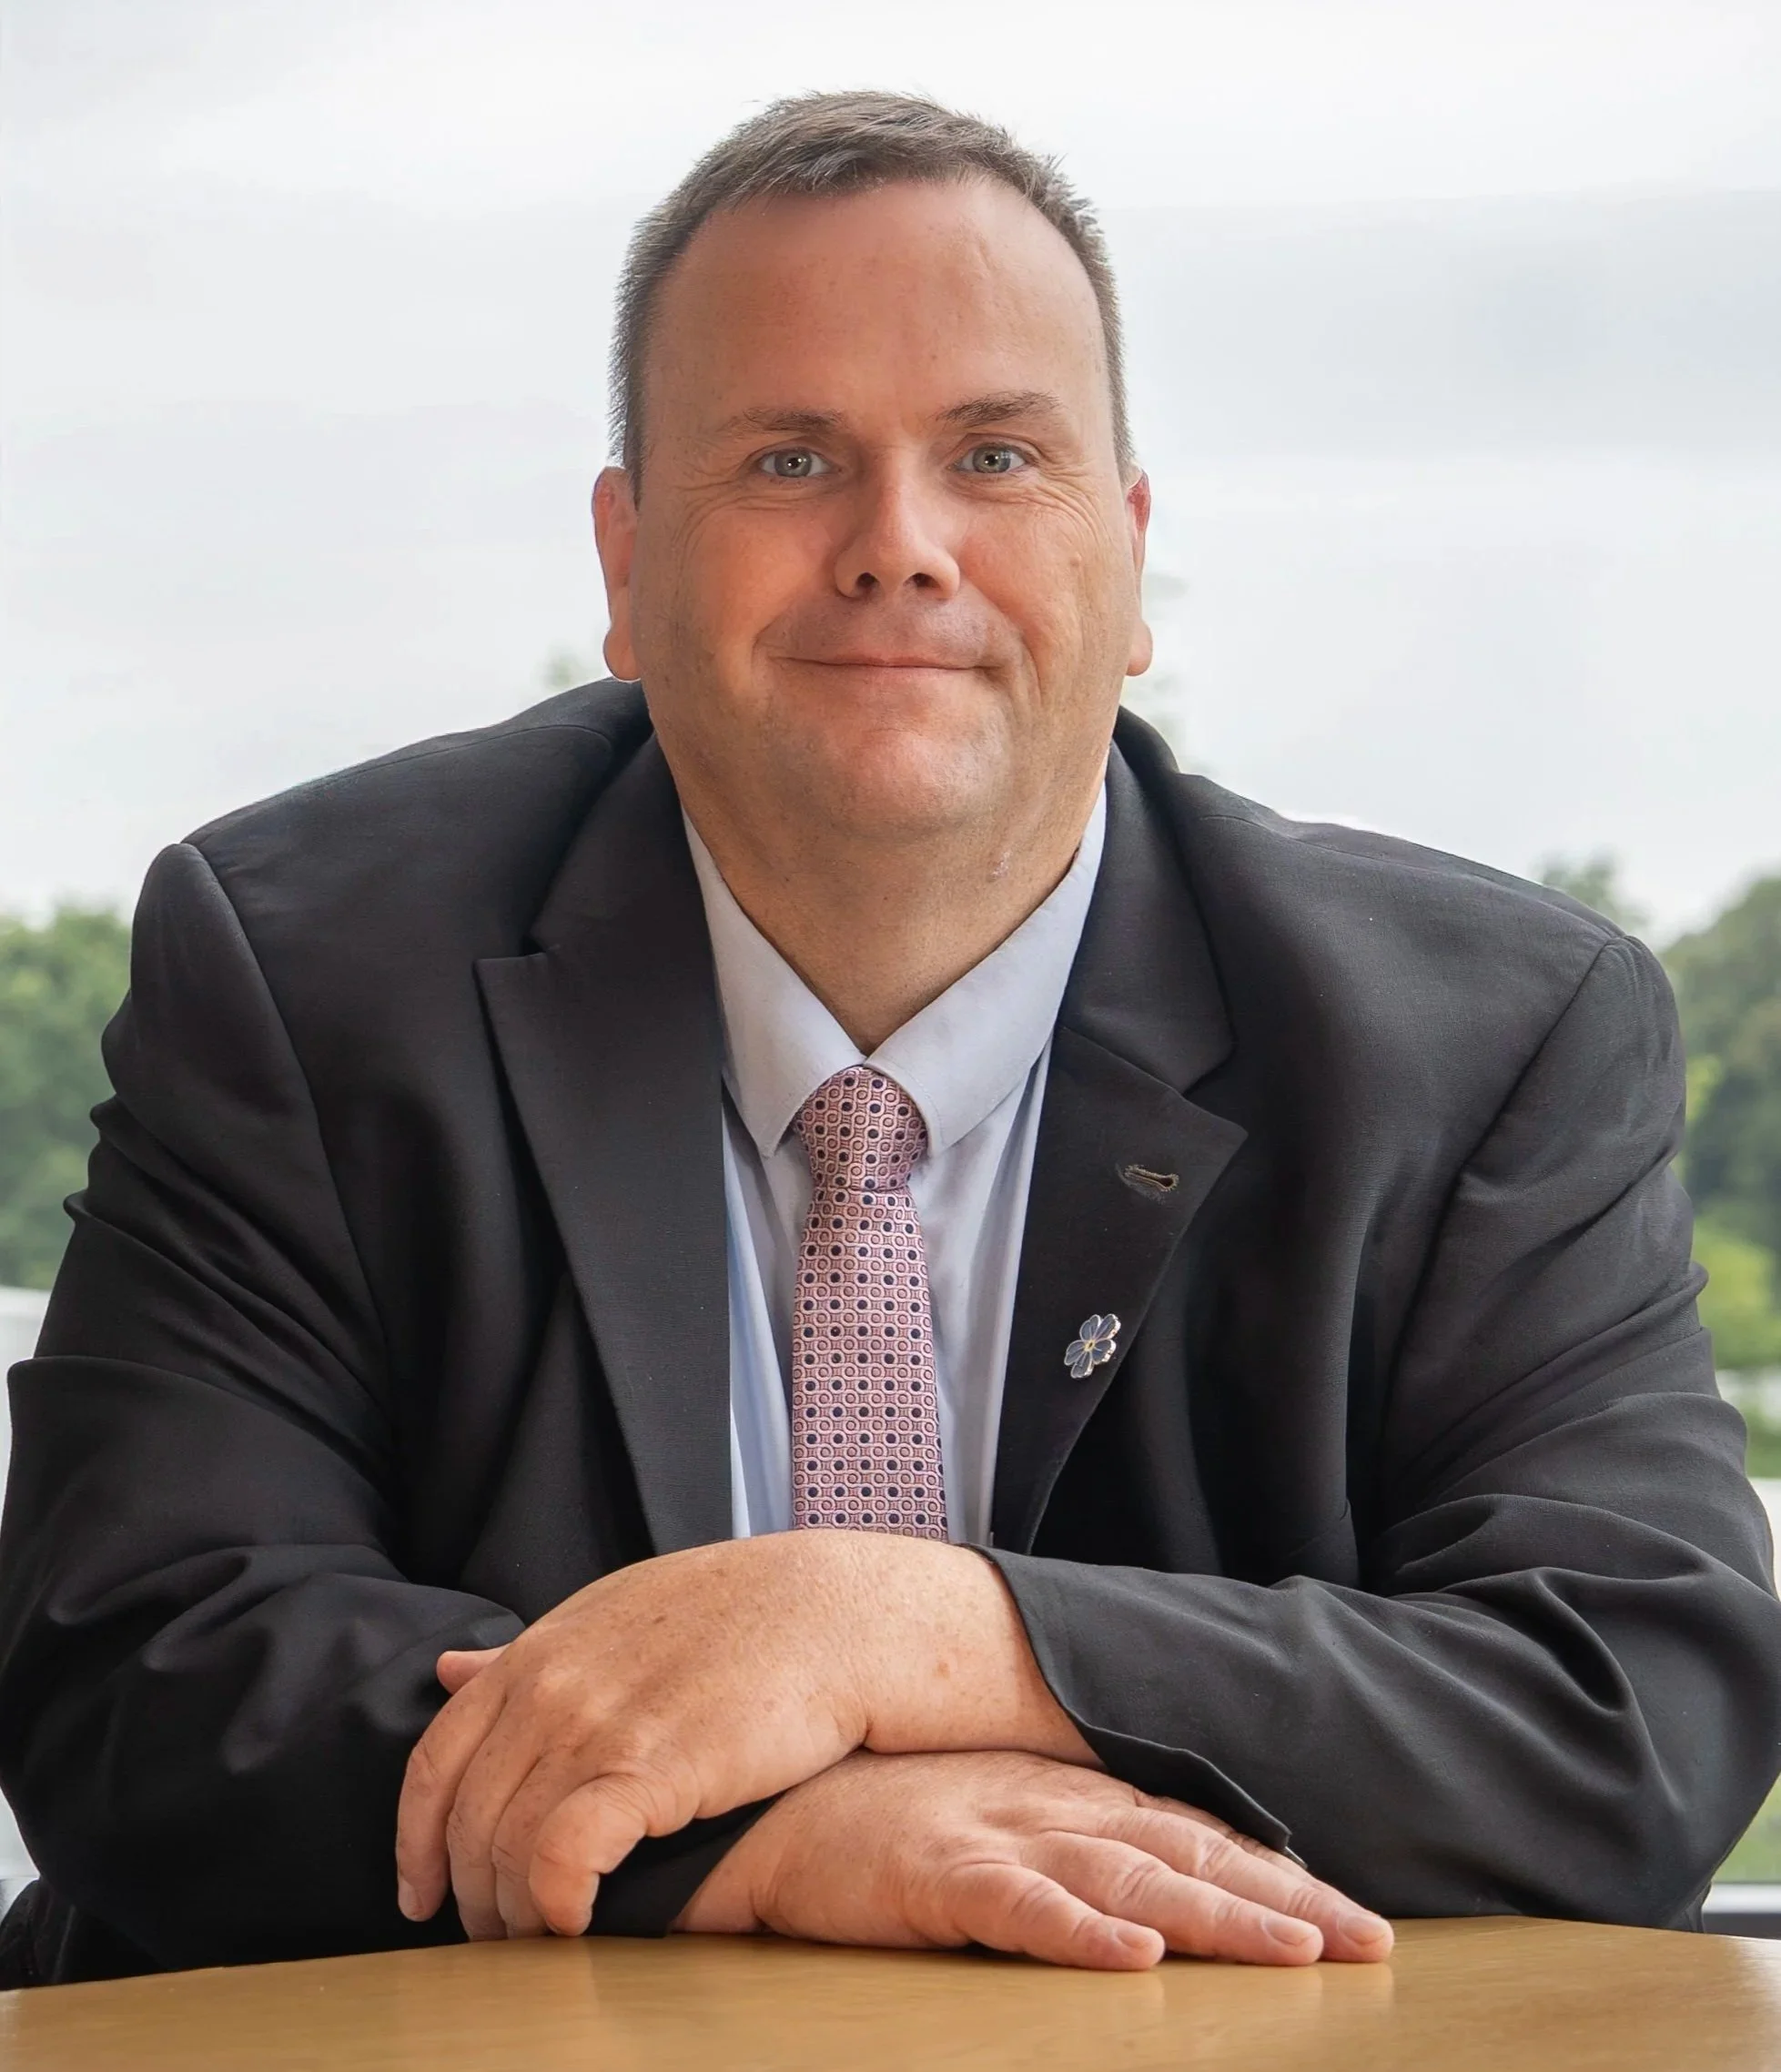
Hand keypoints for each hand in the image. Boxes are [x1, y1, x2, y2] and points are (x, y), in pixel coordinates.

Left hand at [394, 1532, 1090, 1940]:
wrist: (840, 1612)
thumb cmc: (742, 1620)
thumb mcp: (619, 1614)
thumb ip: (533, 1656)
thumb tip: (448, 1672)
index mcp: (543, 1648)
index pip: (434, 1760)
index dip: (417, 1841)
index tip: (424, 1895)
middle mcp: (553, 1683)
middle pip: (468, 1821)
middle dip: (473, 1898)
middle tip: (498, 1943)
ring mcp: (595, 1721)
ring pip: (505, 1850)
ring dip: (514, 1916)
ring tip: (544, 1946)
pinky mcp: (648, 1767)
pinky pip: (559, 1858)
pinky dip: (552, 1907)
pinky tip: (579, 1929)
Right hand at [677, 1750, 1393, 1969]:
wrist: (776, 1794)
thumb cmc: (890, 1815)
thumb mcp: (998, 1823)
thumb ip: (1076, 1852)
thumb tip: (1159, 1900)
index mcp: (1069, 1799)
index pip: (1195, 1837)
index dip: (1277, 1877)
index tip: (1354, 1921)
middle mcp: (1050, 1808)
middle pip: (1185, 1855)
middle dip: (1281, 1901)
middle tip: (1368, 1943)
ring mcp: (995, 1834)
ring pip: (1125, 1879)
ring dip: (1213, 1917)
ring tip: (1291, 1953)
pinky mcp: (934, 1871)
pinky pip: (1017, 1906)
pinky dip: (1078, 1931)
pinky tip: (1132, 1958)